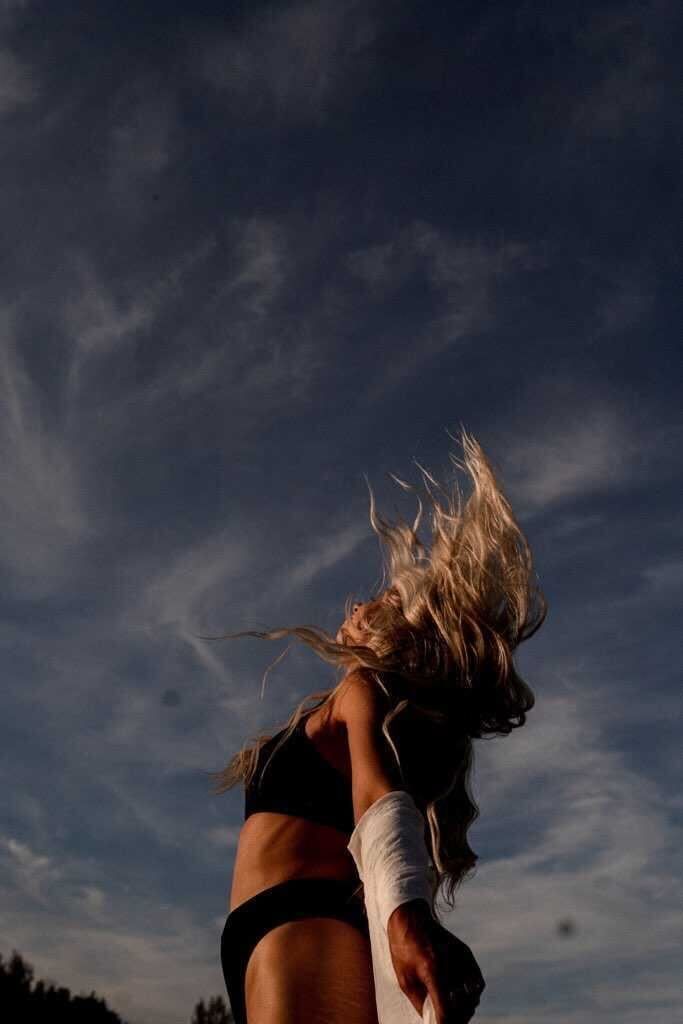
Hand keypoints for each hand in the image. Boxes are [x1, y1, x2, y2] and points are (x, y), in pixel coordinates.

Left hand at [387, 899, 484, 1022]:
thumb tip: (433, 1020)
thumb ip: (421, 1002)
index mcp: (433, 970)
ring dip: (465, 1007)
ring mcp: (462, 957)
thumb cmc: (403, 948)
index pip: (446, 1009)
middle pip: (464, 1005)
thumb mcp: (405, 979)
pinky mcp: (466, 953)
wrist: (410, 917)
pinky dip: (472, 994)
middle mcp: (452, 963)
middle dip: (457, 1018)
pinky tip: (459, 996)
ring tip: (452, 1009)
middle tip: (446, 1019)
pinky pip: (477, 982)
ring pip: (474, 996)